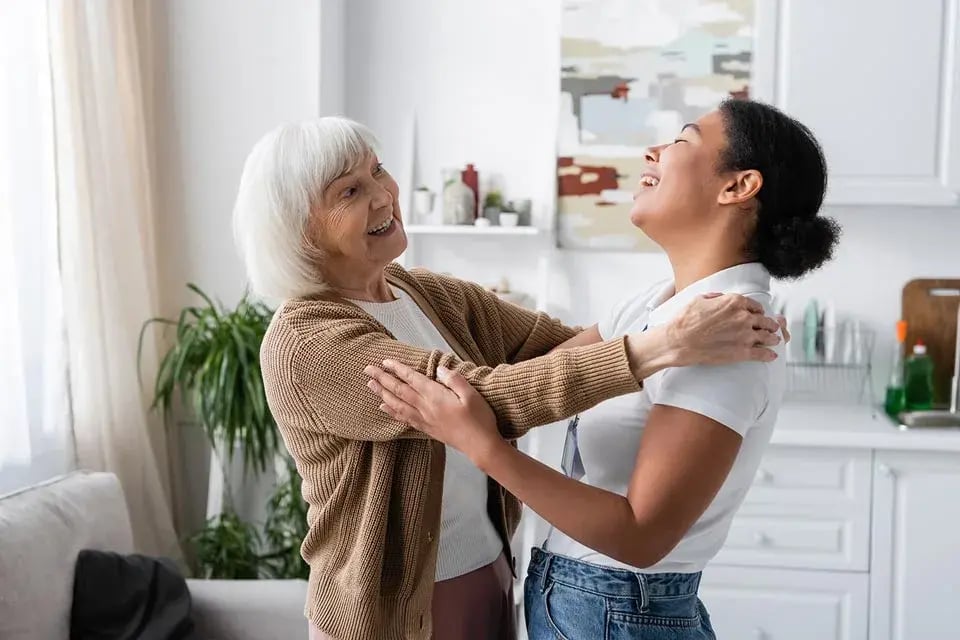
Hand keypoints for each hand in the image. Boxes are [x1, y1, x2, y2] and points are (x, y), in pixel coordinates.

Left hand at [363, 360, 503, 462]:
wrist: (480, 446)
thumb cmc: (479, 419)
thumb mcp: (472, 394)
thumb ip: (454, 380)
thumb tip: (439, 369)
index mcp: (436, 396)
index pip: (412, 379)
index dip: (397, 369)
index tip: (385, 361)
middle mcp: (426, 408)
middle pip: (399, 391)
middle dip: (382, 379)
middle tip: (368, 369)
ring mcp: (425, 419)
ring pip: (397, 404)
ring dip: (382, 394)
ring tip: (370, 385)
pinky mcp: (427, 429)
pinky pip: (403, 418)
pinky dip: (392, 411)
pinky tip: (384, 408)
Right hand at [655, 293, 783, 367]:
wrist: (679, 341)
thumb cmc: (686, 320)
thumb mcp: (699, 299)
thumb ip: (716, 297)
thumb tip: (721, 298)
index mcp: (735, 302)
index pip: (755, 306)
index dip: (757, 311)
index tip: (757, 315)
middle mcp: (744, 317)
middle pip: (765, 321)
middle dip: (769, 324)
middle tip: (772, 327)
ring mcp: (745, 335)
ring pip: (768, 336)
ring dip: (773, 338)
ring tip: (775, 340)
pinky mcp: (742, 352)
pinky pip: (763, 354)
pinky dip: (769, 355)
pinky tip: (771, 356)